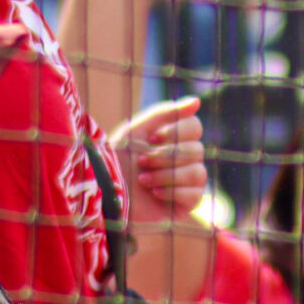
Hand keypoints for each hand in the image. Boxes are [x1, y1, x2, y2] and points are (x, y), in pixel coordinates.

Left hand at [112, 97, 205, 225]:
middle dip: (165, 156)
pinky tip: (154, 193)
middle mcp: (186, 158)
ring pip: (197, 172)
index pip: (195, 127)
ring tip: (143, 180)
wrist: (105, 191)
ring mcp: (188, 181)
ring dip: (166, 175)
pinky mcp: (187, 203)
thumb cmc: (118, 159)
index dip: (176, 131)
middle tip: (142, 161)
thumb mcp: (138, 130)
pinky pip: (195, 195)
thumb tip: (197, 100)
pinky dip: (172, 193)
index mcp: (176, 138)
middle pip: (197, 150)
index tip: (152, 138)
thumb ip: (165, 112)